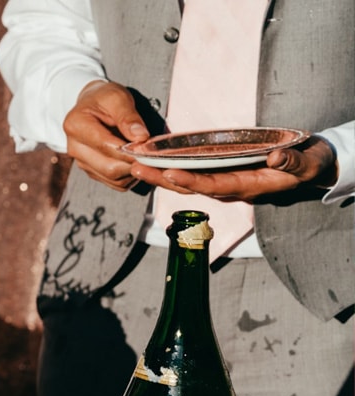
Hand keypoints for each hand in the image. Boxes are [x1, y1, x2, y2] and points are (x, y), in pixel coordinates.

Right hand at [62, 80, 150, 190]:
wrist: (91, 106)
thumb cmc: (104, 99)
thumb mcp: (117, 97)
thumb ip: (128, 116)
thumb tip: (140, 137)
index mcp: (76, 126)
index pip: (106, 146)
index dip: (130, 150)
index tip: (149, 148)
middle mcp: (74, 148)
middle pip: (109, 168)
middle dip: (134, 164)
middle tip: (153, 156)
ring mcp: (82, 162)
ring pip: (113, 179)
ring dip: (133, 172)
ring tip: (146, 157)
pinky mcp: (91, 171)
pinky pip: (114, 183)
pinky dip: (130, 176)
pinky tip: (137, 162)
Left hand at [131, 135, 337, 202]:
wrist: (310, 168)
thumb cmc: (310, 164)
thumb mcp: (309, 163)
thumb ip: (294, 163)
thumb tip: (275, 158)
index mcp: (249, 186)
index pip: (215, 185)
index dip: (191, 181)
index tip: (169, 173)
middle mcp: (230, 188)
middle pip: (190, 186)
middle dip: (161, 178)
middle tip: (135, 166)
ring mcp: (223, 182)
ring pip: (185, 181)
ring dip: (159, 173)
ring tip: (134, 162)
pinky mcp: (221, 174)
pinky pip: (191, 173)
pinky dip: (170, 167)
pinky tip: (152, 160)